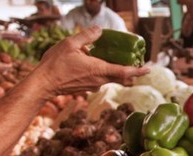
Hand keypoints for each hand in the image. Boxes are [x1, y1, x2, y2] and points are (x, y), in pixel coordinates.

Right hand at [34, 26, 148, 95]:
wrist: (43, 84)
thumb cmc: (55, 64)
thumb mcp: (70, 44)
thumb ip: (86, 36)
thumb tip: (99, 29)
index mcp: (99, 70)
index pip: (125, 72)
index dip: (138, 70)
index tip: (148, 68)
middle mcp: (99, 80)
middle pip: (122, 76)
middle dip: (132, 70)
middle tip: (139, 62)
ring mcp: (93, 85)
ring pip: (112, 78)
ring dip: (119, 71)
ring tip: (122, 60)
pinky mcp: (87, 87)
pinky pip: (102, 80)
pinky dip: (107, 72)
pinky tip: (99, 63)